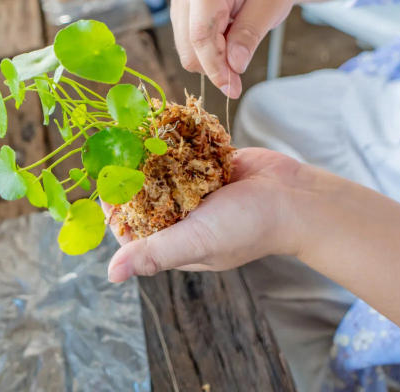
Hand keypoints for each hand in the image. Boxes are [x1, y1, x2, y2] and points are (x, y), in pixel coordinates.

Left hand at [106, 148, 307, 281]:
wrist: (295, 197)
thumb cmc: (249, 226)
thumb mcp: (196, 240)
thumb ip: (155, 254)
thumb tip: (111, 274)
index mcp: (178, 242)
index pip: (134, 231)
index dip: (116, 211)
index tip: (104, 186)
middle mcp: (186, 216)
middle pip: (145, 198)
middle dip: (130, 177)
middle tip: (114, 151)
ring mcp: (200, 190)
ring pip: (164, 173)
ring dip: (149, 156)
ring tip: (129, 134)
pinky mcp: (213, 166)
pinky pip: (188, 153)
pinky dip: (176, 143)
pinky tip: (157, 125)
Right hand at [171, 0, 295, 98]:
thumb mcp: (272, 4)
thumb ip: (250, 34)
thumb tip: (234, 66)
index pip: (201, 33)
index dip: (215, 65)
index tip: (232, 88)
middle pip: (189, 46)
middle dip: (215, 66)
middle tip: (242, 71)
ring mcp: (179, 1)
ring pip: (187, 50)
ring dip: (213, 59)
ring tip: (239, 43)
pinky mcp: (181, 13)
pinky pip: (190, 46)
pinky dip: (210, 52)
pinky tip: (229, 39)